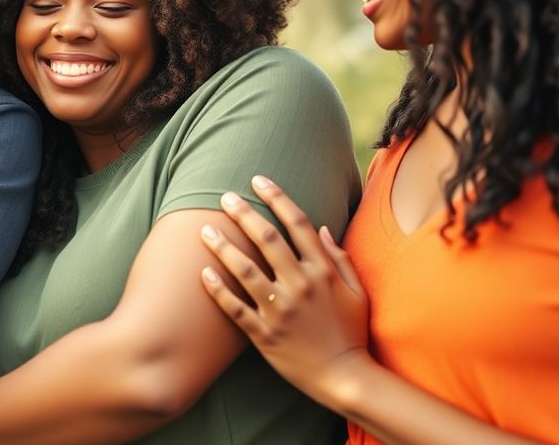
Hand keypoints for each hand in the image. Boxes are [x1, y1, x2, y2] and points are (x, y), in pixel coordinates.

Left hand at [198, 175, 368, 405]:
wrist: (343, 376)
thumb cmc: (351, 332)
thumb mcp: (356, 291)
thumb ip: (339, 257)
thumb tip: (321, 228)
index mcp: (322, 271)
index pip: (297, 224)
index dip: (277, 198)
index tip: (259, 181)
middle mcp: (299, 285)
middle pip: (266, 239)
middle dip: (243, 213)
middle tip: (225, 197)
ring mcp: (279, 310)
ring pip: (244, 270)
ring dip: (222, 247)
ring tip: (203, 230)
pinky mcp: (263, 334)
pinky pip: (234, 309)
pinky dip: (217, 291)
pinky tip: (202, 273)